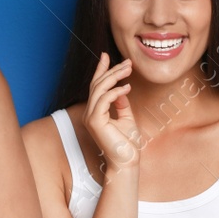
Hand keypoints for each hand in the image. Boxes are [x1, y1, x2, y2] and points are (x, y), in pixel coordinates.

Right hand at [84, 53, 139, 174]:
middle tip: (127, 62)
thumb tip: (121, 90)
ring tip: (129, 70)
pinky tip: (127, 88)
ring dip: (115, 77)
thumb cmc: (127, 144)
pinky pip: (103, 100)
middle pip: (97, 85)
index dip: (101, 70)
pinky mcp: (94, 121)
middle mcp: (90, 113)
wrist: (126, 162)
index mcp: (95, 112)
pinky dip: (115, 91)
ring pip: (99, 89)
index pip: (96, 87)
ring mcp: (90, 117)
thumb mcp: (127, 118)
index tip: (107, 56)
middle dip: (111, 70)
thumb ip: (121, 104)